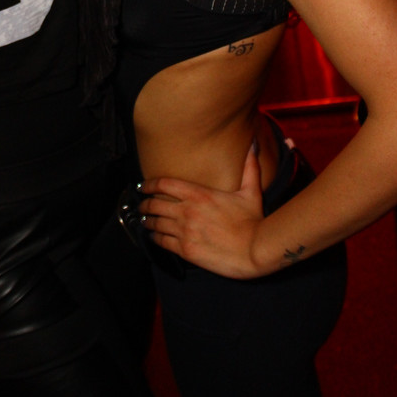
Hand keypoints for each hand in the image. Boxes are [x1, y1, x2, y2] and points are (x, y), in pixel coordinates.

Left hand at [139, 146, 265, 278]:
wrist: (256, 250)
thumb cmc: (253, 221)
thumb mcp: (251, 191)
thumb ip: (249, 168)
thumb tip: (253, 145)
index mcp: (199, 194)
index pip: (165, 184)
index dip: (150, 184)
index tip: (143, 186)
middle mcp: (187, 210)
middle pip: (155, 204)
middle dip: (145, 204)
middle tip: (141, 205)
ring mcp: (184, 231)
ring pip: (156, 223)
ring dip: (147, 221)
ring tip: (144, 221)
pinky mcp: (186, 249)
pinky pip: (162, 242)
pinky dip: (154, 238)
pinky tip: (153, 237)